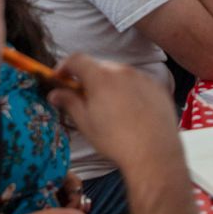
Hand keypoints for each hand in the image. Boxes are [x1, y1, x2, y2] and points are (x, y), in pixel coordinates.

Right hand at [47, 54, 182, 174]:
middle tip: (84, 97)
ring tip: (109, 109)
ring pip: (119, 74)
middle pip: (99, 67)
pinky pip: (138, 83)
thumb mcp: (85, 122)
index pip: (77, 60)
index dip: (64, 67)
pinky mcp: (157, 88)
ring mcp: (143, 78)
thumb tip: (55, 93)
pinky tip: (130, 112)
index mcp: (101, 77)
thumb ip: (69, 102)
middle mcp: (123, 71)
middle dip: (88, 78)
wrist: (154, 154)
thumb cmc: (116, 141)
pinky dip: (129, 91)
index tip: (60, 78)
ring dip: (110, 84)